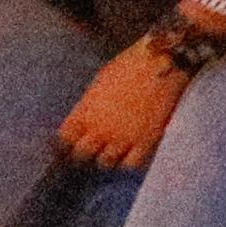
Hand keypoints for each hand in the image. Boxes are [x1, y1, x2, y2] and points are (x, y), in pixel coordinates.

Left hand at [54, 39, 193, 171]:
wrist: (162, 61)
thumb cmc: (130, 64)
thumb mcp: (100, 82)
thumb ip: (89, 106)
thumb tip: (87, 119)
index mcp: (85, 113)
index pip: (64, 140)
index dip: (66, 143)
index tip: (72, 143)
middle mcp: (99, 129)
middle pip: (81, 155)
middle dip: (86, 152)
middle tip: (95, 147)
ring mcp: (122, 138)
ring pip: (105, 163)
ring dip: (109, 156)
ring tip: (116, 147)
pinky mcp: (145, 141)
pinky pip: (131, 165)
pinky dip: (131, 160)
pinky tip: (134, 150)